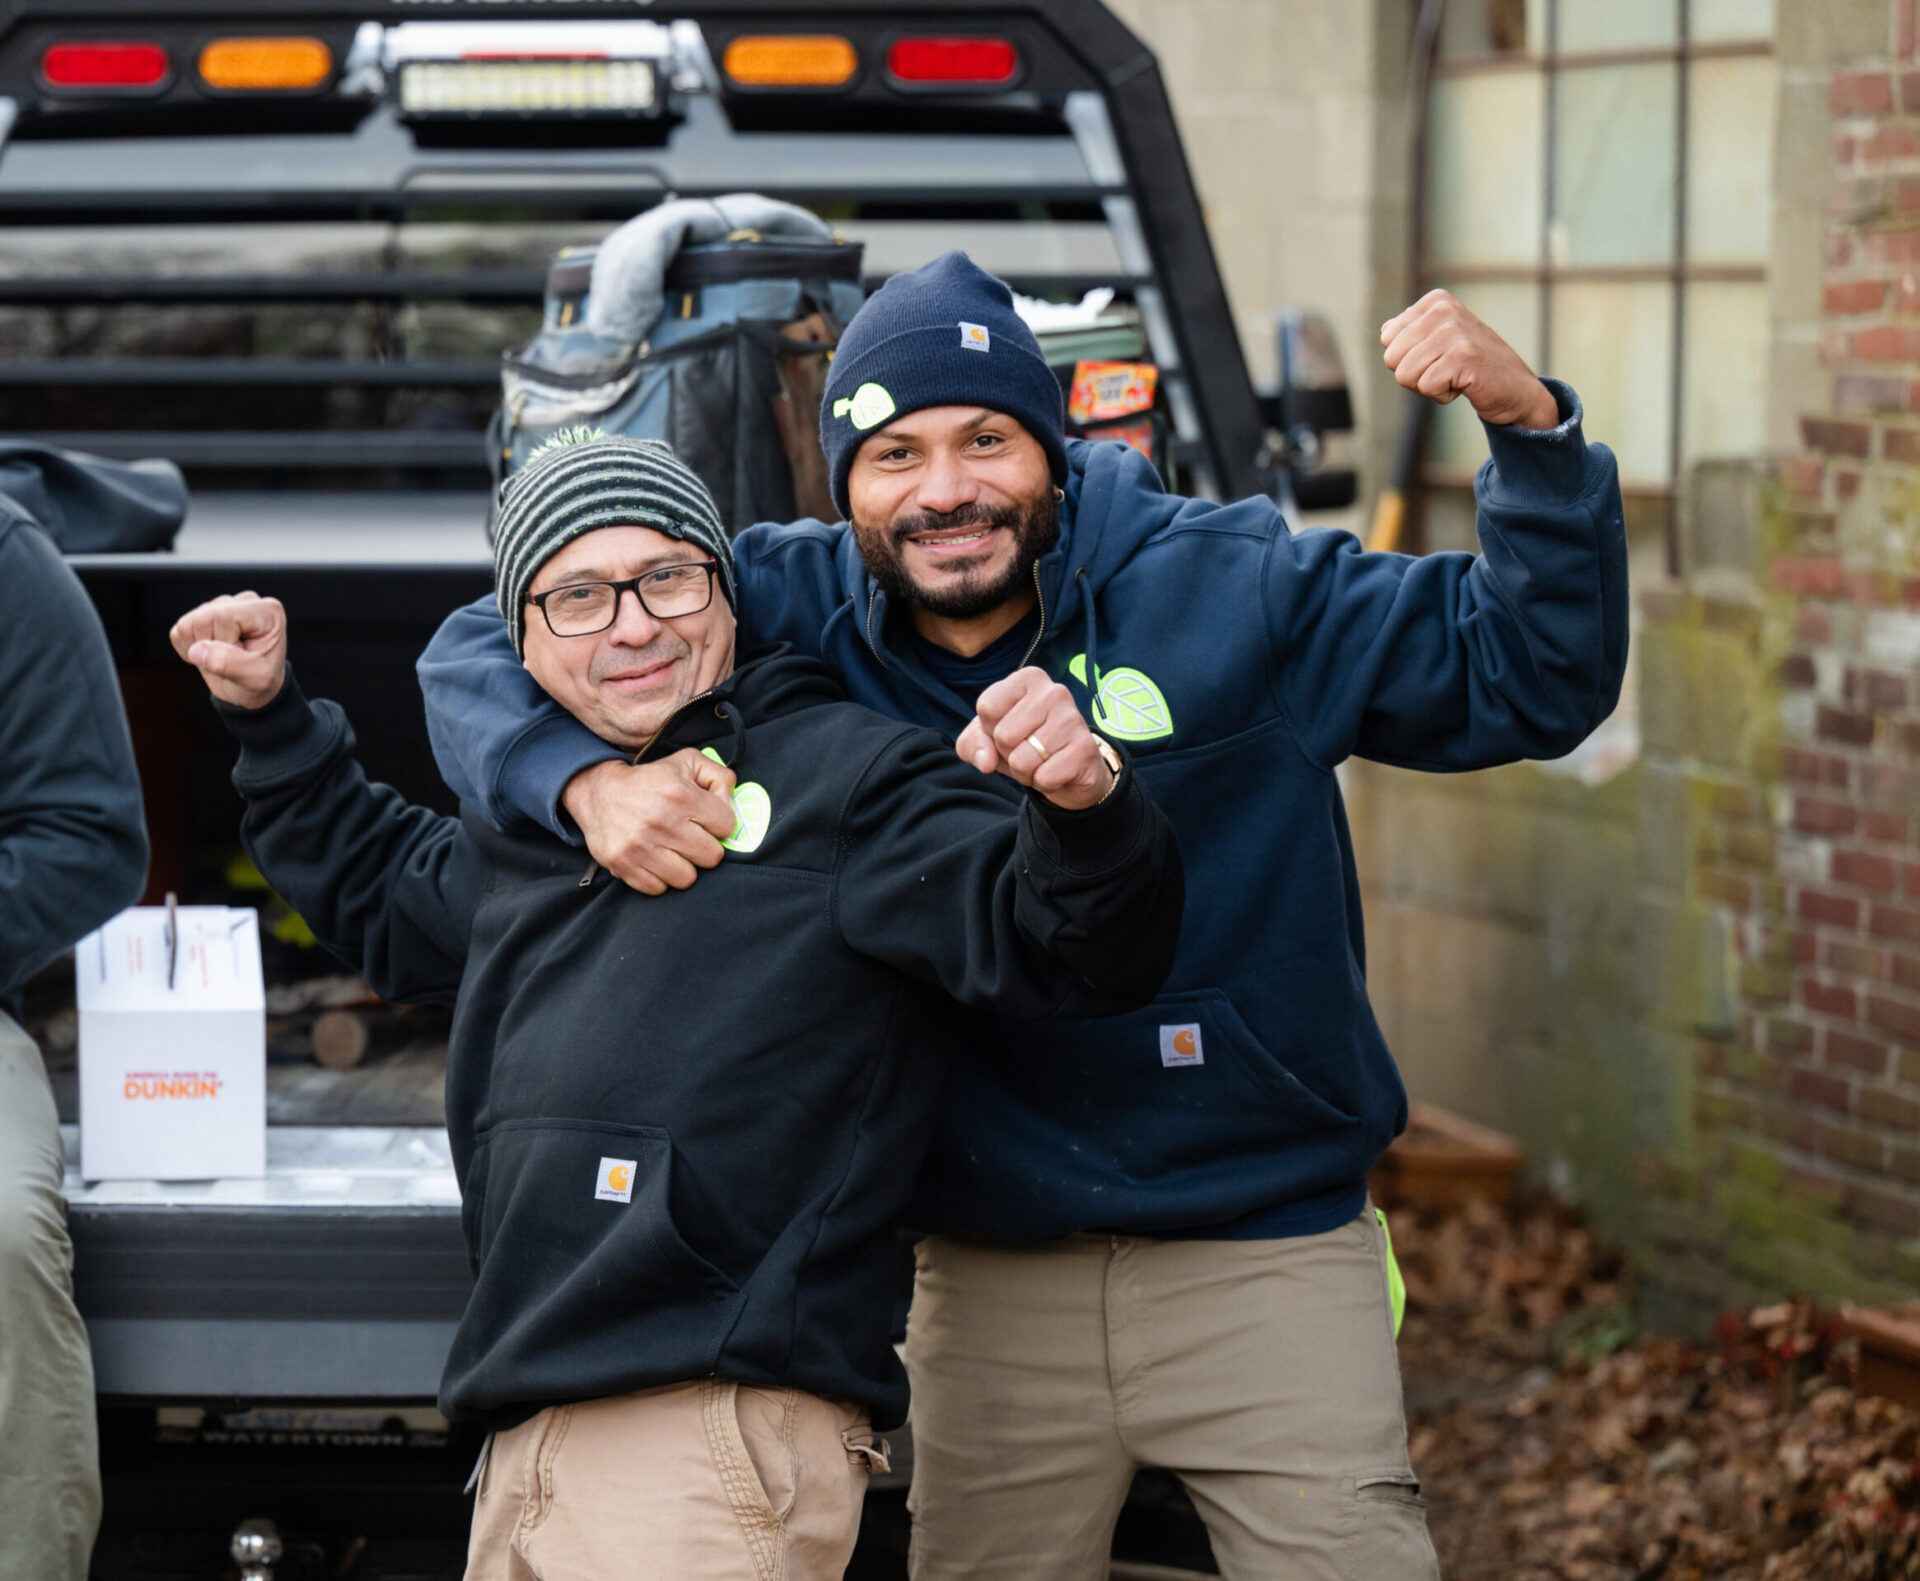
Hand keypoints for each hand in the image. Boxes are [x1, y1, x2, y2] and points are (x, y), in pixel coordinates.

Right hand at [170, 591, 287, 708]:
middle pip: (202, 618)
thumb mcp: (257, 679)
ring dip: (199, 650)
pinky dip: (189, 650)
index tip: (241, 657)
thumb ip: (230, 663)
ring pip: (186, 624)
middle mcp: (244, 601)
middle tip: (231, 660)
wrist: (251, 688)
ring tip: (223, 658)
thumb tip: (196, 650)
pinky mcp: (201, 615)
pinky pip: (178, 632)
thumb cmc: (260, 682)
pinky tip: (211, 654)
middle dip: (210, 647)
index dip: (223, 641)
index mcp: (266, 611)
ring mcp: (221, 605)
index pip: (222, 615)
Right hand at [561, 750, 738, 895]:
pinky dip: (659, 878)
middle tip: (690, 838)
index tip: (705, 820)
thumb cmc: (651, 781)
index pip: (727, 826)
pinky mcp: (623, 864)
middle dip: (705, 848)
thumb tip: (731, 805)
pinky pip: (659, 888)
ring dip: (684, 867)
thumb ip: (720, 777)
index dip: (719, 824)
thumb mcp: (688, 763)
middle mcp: (661, 821)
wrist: (598, 792)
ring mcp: (640, 846)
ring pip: (687, 878)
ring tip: (673, 851)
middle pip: (712, 857)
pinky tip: (655, 860)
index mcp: (681, 794)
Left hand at [957, 666, 1115, 811]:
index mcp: (1028, 678)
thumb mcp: (987, 740)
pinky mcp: (1085, 749)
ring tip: (1041, 761)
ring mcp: (1072, 719)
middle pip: (1003, 735)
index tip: (1008, 729)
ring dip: (1025, 772)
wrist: (1068, 771)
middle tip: (1027, 749)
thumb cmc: (1023, 745)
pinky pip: (1044, 777)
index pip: (987, 707)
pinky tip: (1056, 770)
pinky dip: (1044, 782)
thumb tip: (985, 761)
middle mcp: (1054, 691)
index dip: (989, 729)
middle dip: (1008, 753)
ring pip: (1022, 761)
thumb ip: (972, 745)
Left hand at [1380, 289, 1559, 429]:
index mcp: (1436, 301)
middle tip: (1445, 370)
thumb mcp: (1438, 340)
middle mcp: (1444, 310)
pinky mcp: (1463, 357)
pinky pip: (1426, 387)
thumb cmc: (1471, 366)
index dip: (1407, 358)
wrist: (1515, 388)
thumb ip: (1409, 332)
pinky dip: (1442, 395)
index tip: (1437, 356)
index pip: (1387, 338)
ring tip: (1455, 376)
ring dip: (1428, 386)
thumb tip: (1384, 330)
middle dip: (1414, 374)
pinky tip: (1464, 385)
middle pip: (1391, 358)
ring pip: (1404, 375)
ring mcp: (1454, 332)